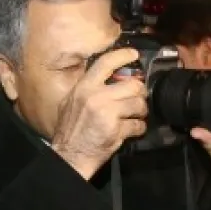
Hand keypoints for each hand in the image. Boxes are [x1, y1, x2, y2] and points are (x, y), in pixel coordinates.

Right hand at [49, 48, 148, 179]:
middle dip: (140, 92)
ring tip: (135, 115)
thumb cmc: (69, 130)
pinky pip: (138, 125)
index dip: (122, 56)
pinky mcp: (117, 130)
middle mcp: (96, 97)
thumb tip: (103, 77)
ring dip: (141, 111)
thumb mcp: (70, 102)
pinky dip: (139, 128)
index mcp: (84, 88)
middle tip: (139, 98)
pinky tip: (132, 130)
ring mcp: (108, 113)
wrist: (69, 155)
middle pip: (132, 85)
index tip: (133, 54)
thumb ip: (86, 89)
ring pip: (139, 104)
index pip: (105, 63)